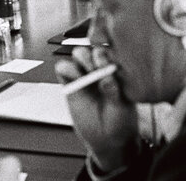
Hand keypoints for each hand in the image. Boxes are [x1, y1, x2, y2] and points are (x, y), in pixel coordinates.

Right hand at [55, 47, 138, 171]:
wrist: (107, 139)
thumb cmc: (121, 120)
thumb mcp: (122, 106)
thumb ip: (114, 91)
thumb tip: (106, 78)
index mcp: (117, 68)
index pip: (113, 50)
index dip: (110, 53)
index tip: (110, 64)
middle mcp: (101, 68)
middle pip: (94, 47)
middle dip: (95, 53)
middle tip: (97, 67)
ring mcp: (85, 74)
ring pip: (79, 52)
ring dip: (82, 57)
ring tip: (88, 73)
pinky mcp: (70, 84)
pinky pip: (63, 68)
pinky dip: (66, 68)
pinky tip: (76, 79)